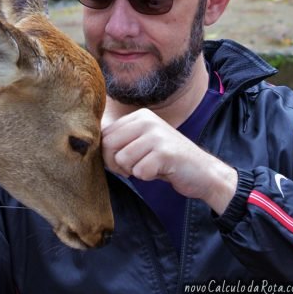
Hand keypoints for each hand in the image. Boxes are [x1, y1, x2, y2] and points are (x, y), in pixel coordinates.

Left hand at [102, 108, 237, 214]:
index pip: (105, 134)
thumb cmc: (167, 160)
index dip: (108, 154)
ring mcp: (156, 135)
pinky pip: (139, 172)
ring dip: (134, 171)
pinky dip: (147, 177)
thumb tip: (89, 147)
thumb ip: (121, 140)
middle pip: (109, 145)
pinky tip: (161, 171)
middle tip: (134, 168)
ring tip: (150, 167)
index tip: (124, 161)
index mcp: (139, 116)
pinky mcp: (165, 152)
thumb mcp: (143, 142)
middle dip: (116, 164)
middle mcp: (147, 120)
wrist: (203, 172)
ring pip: (122, 159)